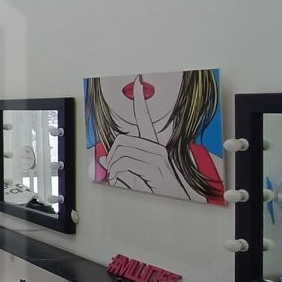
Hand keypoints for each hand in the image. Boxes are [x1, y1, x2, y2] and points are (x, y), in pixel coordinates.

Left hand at [103, 75, 189, 199]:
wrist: (179, 199)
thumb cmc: (156, 184)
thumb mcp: (135, 171)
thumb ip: (119, 162)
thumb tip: (101, 157)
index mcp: (153, 145)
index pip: (144, 119)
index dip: (140, 101)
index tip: (138, 83)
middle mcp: (157, 148)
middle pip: (121, 142)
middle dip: (112, 158)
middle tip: (113, 171)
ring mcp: (157, 158)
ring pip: (120, 156)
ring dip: (114, 170)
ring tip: (121, 178)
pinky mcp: (155, 170)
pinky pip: (124, 167)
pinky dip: (119, 177)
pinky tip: (125, 182)